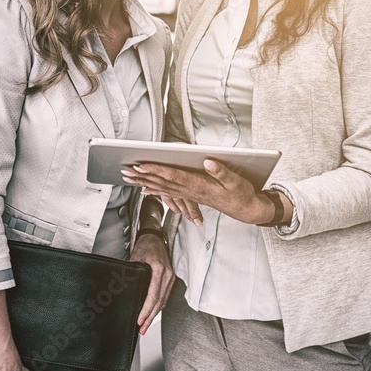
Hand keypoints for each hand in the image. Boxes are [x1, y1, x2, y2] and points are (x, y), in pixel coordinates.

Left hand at [122, 159, 277, 225]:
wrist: (245, 209)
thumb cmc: (240, 194)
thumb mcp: (236, 181)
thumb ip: (221, 171)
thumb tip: (208, 161)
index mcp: (199, 184)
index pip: (173, 175)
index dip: (156, 169)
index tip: (141, 164)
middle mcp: (190, 190)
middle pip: (162, 182)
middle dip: (143, 176)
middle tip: (126, 170)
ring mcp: (189, 194)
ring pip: (162, 187)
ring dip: (144, 182)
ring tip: (129, 177)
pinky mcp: (190, 195)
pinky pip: (168, 192)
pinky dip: (155, 189)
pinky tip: (145, 188)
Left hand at [129, 232, 175, 334]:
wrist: (155, 236)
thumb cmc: (145, 245)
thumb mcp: (135, 257)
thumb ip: (132, 273)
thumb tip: (125, 289)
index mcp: (159, 269)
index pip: (153, 296)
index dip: (146, 310)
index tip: (140, 320)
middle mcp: (167, 275)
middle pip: (159, 302)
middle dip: (150, 318)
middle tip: (142, 329)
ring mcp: (170, 277)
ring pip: (163, 301)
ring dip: (154, 315)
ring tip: (146, 325)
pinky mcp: (170, 278)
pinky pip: (165, 296)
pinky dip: (158, 307)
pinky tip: (152, 313)